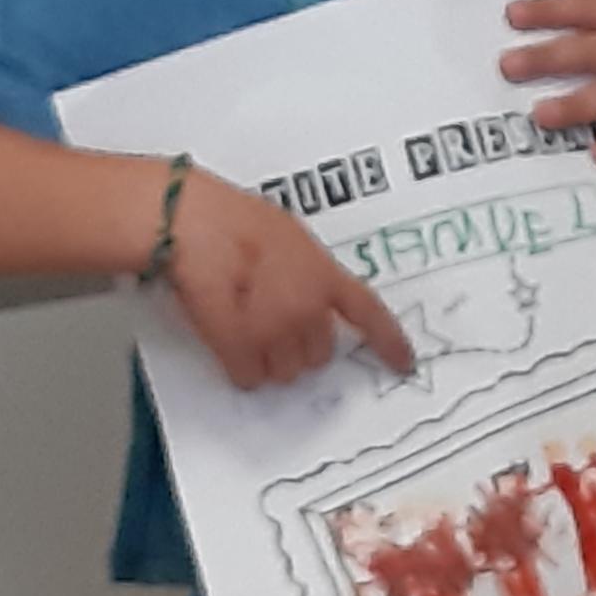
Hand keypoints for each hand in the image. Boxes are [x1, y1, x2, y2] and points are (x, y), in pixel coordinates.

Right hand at [165, 168, 411, 389]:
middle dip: (299, 347)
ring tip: (243, 325)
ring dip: (269, 360)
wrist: (190, 222)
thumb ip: (306, 268)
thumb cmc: (229, 218)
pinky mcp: (242, 349)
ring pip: (286, 372)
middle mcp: (308, 308)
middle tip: (271, 323)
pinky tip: (226, 342)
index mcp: (324, 274)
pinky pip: (250, 377)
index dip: (389, 343)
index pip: (369, 314)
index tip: (405, 363)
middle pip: (320, 355)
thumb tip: (304, 287)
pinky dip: (240, 368)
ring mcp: (277, 331)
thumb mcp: (287, 234)